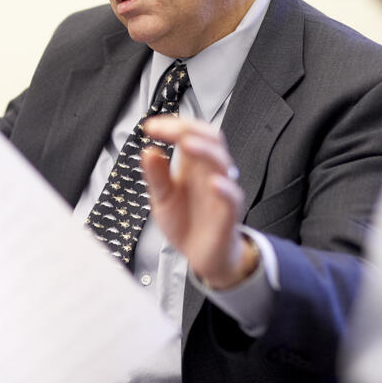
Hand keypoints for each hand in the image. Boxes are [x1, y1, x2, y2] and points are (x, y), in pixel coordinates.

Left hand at [142, 116, 258, 289]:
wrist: (202, 257)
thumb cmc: (186, 223)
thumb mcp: (162, 198)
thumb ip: (156, 176)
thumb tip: (148, 150)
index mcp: (193, 165)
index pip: (190, 133)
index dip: (172, 125)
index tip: (150, 127)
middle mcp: (209, 173)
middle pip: (211, 138)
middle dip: (189, 128)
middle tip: (164, 129)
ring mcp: (221, 191)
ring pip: (222, 162)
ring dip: (205, 150)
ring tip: (186, 144)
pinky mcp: (228, 214)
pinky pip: (232, 197)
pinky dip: (225, 188)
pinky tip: (214, 183)